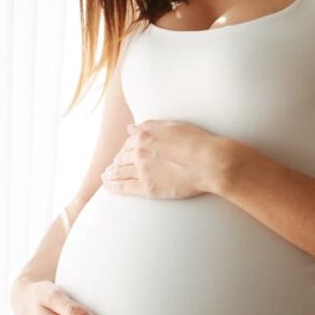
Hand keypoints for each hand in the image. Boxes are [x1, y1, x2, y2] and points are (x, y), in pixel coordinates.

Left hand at [101, 119, 229, 199]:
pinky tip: (107, 186)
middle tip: (112, 166)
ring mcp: (142, 171)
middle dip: (116, 162)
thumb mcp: (172, 125)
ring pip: (119, 172)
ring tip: (105, 176)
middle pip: (121, 158)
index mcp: (144, 136)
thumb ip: (148, 126)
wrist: (209, 162)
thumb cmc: (196, 141)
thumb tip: (129, 128)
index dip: (125, 149)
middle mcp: (139, 153)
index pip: (128, 143)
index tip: (123, 153)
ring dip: (110, 174)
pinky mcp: (147, 188)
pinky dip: (112, 186)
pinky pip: (123, 187)